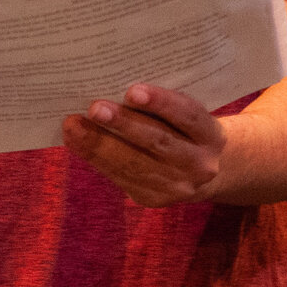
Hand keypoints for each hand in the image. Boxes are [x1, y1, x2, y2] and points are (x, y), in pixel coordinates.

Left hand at [62, 83, 226, 206]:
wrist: (208, 172)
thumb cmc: (187, 130)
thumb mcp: (189, 116)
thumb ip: (163, 106)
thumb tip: (113, 87)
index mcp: (211, 135)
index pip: (188, 115)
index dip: (161, 102)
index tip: (132, 90)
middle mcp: (199, 164)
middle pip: (158, 142)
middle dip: (123, 125)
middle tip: (94, 108)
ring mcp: (177, 187)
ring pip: (134, 164)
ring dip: (99, 145)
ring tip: (74, 126)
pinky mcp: (154, 200)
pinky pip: (123, 178)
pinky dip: (97, 159)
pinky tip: (77, 143)